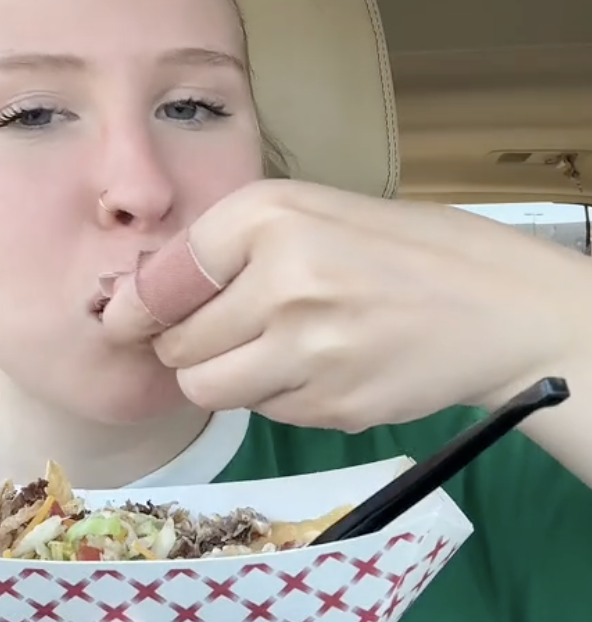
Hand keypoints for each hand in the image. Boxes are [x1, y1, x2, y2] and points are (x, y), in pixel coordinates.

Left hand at [102, 179, 590, 430]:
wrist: (497, 305)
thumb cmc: (402, 247)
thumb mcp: (313, 211)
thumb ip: (230, 245)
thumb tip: (143, 299)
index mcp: (272, 217)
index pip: (163, 278)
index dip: (135, 307)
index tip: (124, 321)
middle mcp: (283, 282)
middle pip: (178, 344)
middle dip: (182, 344)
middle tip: (213, 332)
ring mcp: (308, 353)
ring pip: (208, 388)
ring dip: (220, 375)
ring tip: (262, 350)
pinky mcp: (332, 407)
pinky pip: (264, 410)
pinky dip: (274, 394)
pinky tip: (316, 366)